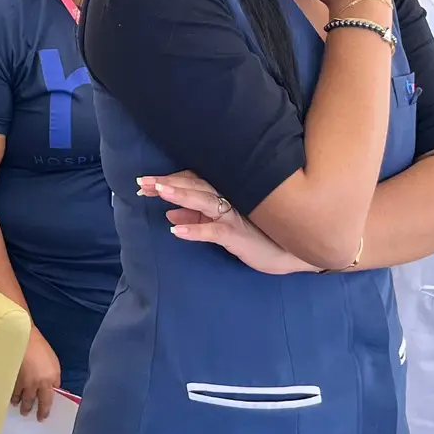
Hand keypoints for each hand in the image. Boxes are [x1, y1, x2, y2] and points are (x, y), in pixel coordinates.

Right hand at [13, 328, 61, 420]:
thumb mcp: (54, 363)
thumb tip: (53, 390)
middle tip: (28, 414)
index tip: (42, 417)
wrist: (23, 336)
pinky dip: (11, 396)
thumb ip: (53, 378)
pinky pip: (11, 392)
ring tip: (18, 406)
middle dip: (30, 409)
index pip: (48, 401)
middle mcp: (36, 384)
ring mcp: (23, 382)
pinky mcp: (12, 379)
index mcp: (50, 380)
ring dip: (20, 404)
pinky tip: (10, 397)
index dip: (45, 410)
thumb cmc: (40, 347)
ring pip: (21, 399)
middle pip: (32, 402)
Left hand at [137, 172, 315, 275]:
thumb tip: (170, 216)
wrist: (291, 252)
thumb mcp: (221, 227)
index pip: (194, 182)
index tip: (145, 184)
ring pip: (204, 201)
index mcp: (225, 195)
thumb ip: (197, 220)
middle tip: (142, 182)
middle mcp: (229, 200)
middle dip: (167, 183)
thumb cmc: (257, 236)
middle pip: (194, 186)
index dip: (170, 181)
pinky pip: (214, 231)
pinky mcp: (238, 236)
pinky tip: (175, 232)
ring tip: (158, 192)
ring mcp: (234, 216)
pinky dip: (195, 230)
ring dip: (180, 196)